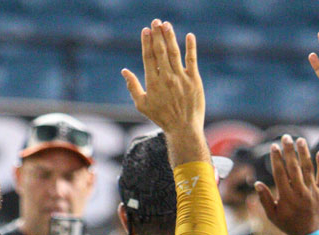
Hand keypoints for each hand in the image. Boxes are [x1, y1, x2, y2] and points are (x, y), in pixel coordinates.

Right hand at [123, 20, 203, 138]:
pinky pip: (192, 60)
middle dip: (157, 35)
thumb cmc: (161, 117)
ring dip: (170, 37)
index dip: (147, 42)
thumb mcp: (142, 105)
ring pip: (174, 53)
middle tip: (155, 21)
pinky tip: (189, 36)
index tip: (146, 30)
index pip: (149, 57)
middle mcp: (167, 78)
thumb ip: (132, 86)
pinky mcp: (194, 80)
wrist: (183, 129)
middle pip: (161, 52)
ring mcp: (181, 79)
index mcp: (153, 83)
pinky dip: (191, 48)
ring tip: (166, 24)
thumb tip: (124, 71)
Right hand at [254, 136, 318, 234]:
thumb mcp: (273, 215)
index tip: (274, 147)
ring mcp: (313, 192)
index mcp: (286, 197)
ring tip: (300, 140)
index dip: (276, 159)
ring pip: (308, 169)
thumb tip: (256, 183)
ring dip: (304, 153)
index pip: (280, 173)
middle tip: (286, 137)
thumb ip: (265, 199)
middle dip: (289, 151)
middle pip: (294, 167)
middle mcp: (300, 192)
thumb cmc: (289, 225)